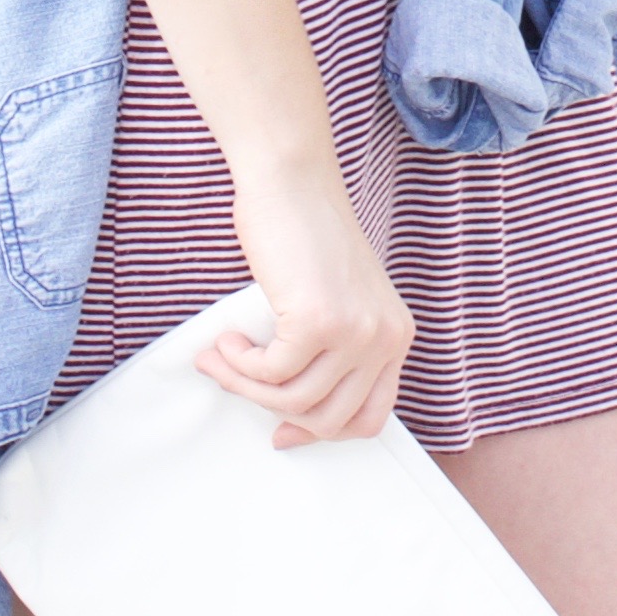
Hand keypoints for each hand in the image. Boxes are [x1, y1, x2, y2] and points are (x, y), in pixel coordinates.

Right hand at [204, 155, 414, 447]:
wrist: (292, 183)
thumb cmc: (303, 236)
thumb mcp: (336, 302)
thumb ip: (330, 353)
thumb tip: (291, 418)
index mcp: (396, 336)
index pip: (369, 416)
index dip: (321, 432)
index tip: (282, 431)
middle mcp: (385, 338)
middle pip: (329, 418)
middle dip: (273, 410)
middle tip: (234, 382)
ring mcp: (356, 331)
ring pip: (294, 399)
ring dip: (245, 385)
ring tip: (220, 358)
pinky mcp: (319, 320)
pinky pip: (271, 372)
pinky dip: (239, 363)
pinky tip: (226, 338)